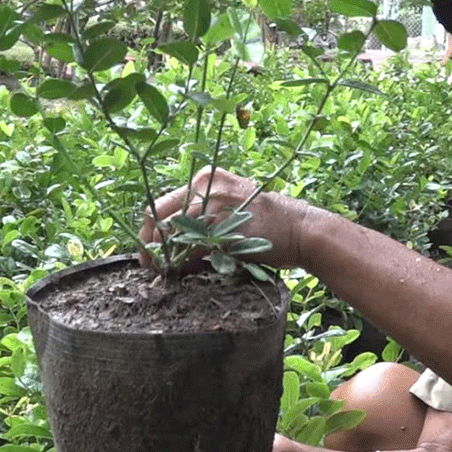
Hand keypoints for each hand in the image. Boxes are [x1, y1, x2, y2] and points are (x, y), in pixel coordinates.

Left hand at [137, 166, 314, 271]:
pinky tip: (187, 273)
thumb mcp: (231, 209)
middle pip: (158, 216)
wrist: (301, 230)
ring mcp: (214, 203)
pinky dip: (184, 263)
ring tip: (168, 273)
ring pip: (171, 233)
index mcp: (206, 178)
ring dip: (165, 257)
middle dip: (150, 245)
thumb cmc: (267, 225)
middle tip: (151, 267)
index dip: (151, 231)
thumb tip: (169, 243)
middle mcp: (206, 185)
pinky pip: (191, 248)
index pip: (161, 204)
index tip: (150, 252)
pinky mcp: (224, 225)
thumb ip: (202, 217)